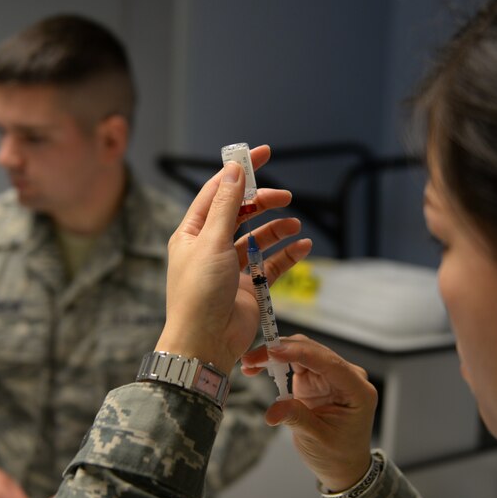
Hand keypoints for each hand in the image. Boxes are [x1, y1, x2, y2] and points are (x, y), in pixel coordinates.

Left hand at [156, 145, 312, 372]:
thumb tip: (234, 171)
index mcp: (193, 233)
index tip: (262, 154)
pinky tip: (303, 245)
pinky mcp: (249, 287)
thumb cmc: (199, 293)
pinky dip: (288, 253)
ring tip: (295, 224)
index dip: (239, 172)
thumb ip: (226, 206)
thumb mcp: (211, 242)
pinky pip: (272, 264)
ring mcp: (231, 267)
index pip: (217, 192)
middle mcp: (211, 247)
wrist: (205, 343)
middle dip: (263, 202)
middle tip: (284, 197)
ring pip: (259, 238)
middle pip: (241, 213)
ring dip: (277, 229)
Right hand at [242, 335, 377, 491]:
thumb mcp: (317, 439)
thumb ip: (296, 419)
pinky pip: (296, 362)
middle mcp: (347, 377)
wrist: (343, 466)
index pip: (329, 363)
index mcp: (357, 390)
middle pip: (313, 351)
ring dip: (276, 354)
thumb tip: (272, 411)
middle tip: (251, 359)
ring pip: (302, 351)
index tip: (273, 352)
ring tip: (250, 363)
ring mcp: (331, 375)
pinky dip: (277, 362)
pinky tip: (259, 367)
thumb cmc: (337, 455)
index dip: (300, 353)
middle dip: (281, 350)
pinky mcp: (317, 378)